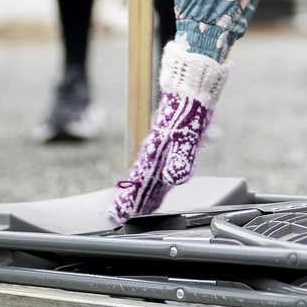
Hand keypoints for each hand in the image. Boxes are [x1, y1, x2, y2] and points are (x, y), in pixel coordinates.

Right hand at [112, 40, 229, 223]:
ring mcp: (161, 149)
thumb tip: (174, 179)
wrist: (191, 89)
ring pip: (147, 175)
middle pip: (141, 183)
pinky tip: (157, 183)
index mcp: (155, 155)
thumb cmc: (188, 112)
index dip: (129, 201)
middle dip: (131, 201)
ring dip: (141, 191)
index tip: (116, 215)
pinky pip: (155, 166)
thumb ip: (181, 159)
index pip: (139, 184)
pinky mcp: (169, 143)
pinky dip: (151, 179)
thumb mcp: (186, 137)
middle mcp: (154, 154)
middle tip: (118, 217)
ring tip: (134, 206)